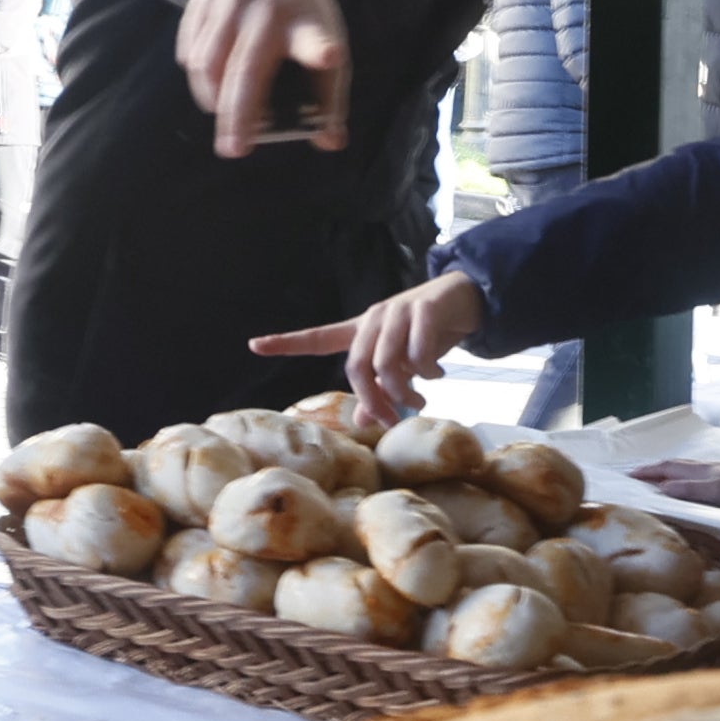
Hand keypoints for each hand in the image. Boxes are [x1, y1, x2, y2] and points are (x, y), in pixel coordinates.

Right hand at [183, 0, 350, 158]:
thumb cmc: (305, 18)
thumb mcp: (329, 45)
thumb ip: (330, 96)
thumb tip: (330, 141)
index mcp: (304, 25)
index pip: (315, 38)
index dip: (320, 49)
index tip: (329, 55)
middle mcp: (266, 11)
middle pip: (244, 70)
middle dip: (236, 115)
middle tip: (234, 149)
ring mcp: (230, 2)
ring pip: (207, 63)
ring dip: (212, 99)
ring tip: (223, 118)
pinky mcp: (204, 0)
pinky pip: (191, 49)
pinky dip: (197, 76)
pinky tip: (210, 87)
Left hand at [249, 270, 484, 424]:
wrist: (465, 298)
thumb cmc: (429, 333)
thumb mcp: (403, 364)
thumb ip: (383, 389)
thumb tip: (366, 422)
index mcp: (361, 330)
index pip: (318, 337)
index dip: (287, 343)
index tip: (254, 345)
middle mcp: (373, 319)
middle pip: (356, 365)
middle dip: (373, 399)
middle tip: (393, 419)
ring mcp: (398, 312)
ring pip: (388, 363)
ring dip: (405, 391)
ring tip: (422, 401)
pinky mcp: (425, 310)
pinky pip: (419, 352)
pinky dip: (427, 373)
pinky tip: (437, 376)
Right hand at [634, 454, 719, 510]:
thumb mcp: (711, 492)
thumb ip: (687, 489)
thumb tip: (662, 488)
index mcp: (694, 471)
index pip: (664, 469)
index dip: (647, 472)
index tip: (630, 475)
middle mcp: (699, 468)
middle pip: (670, 465)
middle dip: (652, 469)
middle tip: (637, 474)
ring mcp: (709, 470)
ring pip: (681, 467)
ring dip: (665, 471)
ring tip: (656, 476)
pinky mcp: (718, 475)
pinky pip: (690, 473)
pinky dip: (680, 475)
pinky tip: (685, 481)